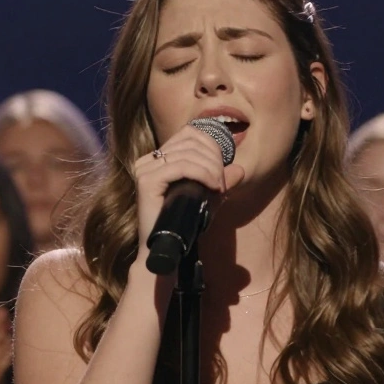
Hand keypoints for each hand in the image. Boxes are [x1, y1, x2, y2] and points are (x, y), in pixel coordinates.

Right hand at [131, 124, 244, 247]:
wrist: (168, 250)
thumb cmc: (185, 224)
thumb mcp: (208, 198)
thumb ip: (222, 181)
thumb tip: (240, 169)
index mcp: (157, 158)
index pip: (189, 133)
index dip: (212, 146)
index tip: (222, 171)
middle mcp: (147, 160)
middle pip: (191, 141)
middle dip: (214, 160)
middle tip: (222, 184)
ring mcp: (144, 169)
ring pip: (188, 154)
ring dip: (211, 169)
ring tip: (218, 188)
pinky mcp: (146, 181)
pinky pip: (181, 166)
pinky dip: (203, 174)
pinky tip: (213, 187)